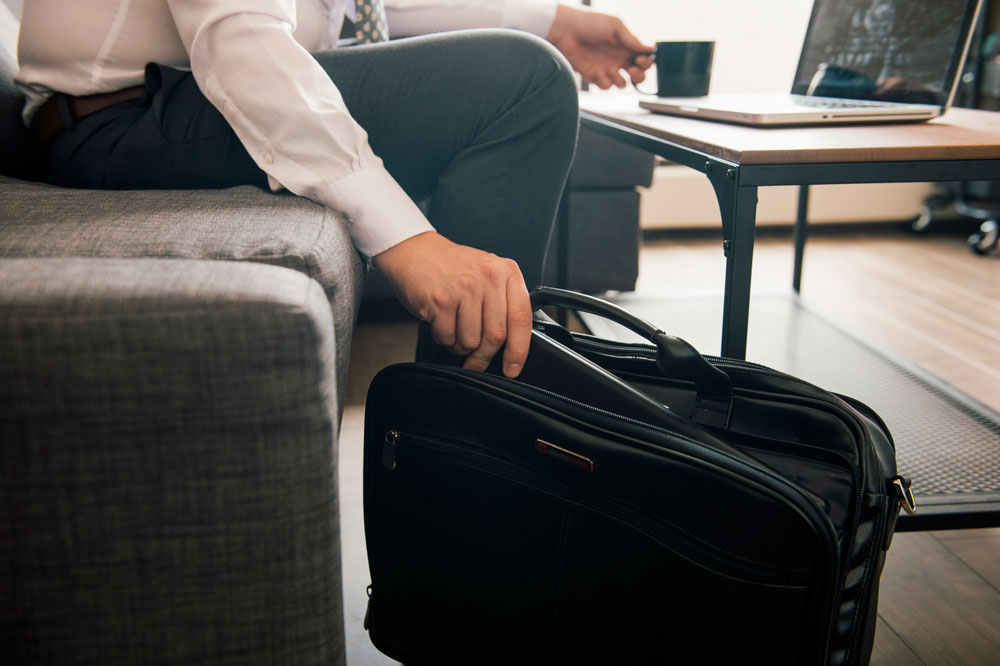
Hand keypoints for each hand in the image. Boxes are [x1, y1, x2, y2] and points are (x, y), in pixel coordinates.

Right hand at [372, 232, 532, 377]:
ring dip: (460, 346)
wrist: (415, 251)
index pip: (521, 318)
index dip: (518, 350)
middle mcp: (489, 278)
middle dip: (484, 357)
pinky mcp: (441, 300)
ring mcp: (464, 288)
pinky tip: (440, 321)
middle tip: (475, 362)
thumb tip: (512, 346)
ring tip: (453, 328)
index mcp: (506, 272)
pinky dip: (443, 338)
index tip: (513, 368)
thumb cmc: (452, 267)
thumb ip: (503, 302)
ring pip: (471, 341)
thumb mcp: (487, 273)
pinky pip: (448, 338)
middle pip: (495, 336)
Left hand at [546, 5, 652, 89]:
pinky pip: (606, 86)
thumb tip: (648, 49)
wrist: (566, 30)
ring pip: (622, 84)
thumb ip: (631, 39)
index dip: (646, 62)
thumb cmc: (589, 23)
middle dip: (638, 76)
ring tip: (614, 71)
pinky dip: (606, 83)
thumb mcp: (615, 26)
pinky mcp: (593, 76)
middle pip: (637, 75)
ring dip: (622, 81)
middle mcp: (618, 59)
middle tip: (631, 69)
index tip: (640, 59)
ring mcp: (606, 68)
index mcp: (625, 46)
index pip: (643, 59)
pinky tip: (602, 74)